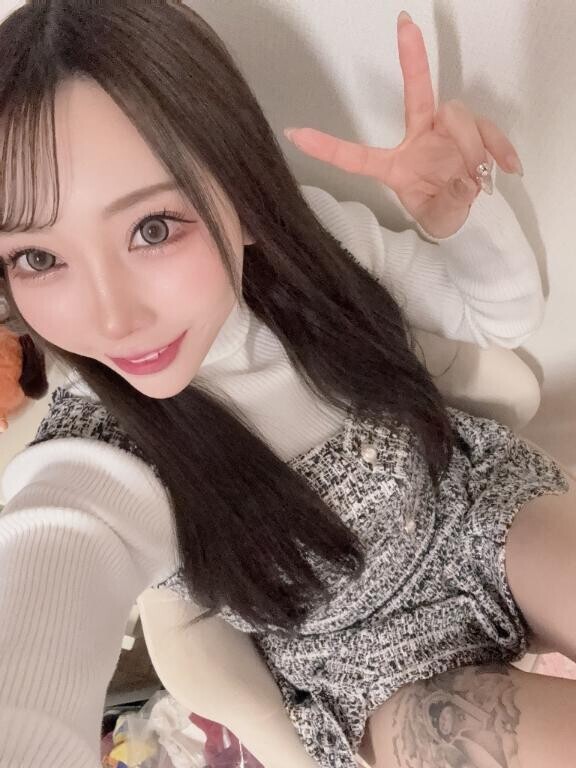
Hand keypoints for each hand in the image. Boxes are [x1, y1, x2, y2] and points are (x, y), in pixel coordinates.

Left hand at [283, 11, 522, 238]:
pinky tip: (508, 168)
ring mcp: (446, 131)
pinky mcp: (475, 131)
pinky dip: (499, 148)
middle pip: (417, 94)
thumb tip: (465, 181)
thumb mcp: (436, 218)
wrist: (469, 217)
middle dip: (412, 57)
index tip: (296, 134)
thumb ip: (445, 203)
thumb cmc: (441, 213)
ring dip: (471, 146)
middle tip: (405, 23)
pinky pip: (488, 129)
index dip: (328, 148)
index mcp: (395, 165)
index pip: (358, 157)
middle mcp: (419, 138)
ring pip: (458, 114)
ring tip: (477, 179)